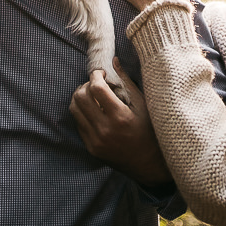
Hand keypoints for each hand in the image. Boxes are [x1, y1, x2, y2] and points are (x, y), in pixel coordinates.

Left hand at [70, 65, 172, 189]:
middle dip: (85, 85)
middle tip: (96, 84)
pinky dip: (82, 113)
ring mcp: (96, 141)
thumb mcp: (143, 105)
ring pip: (74, 110)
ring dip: (80, 97)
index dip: (96, 75)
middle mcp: (104, 130)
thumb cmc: (151, 132)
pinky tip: (94, 111)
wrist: (149, 164)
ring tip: (92, 96)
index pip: (96, 88)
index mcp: (120, 117)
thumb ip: (127, 82)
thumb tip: (114, 61)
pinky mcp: (91, 149)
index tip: (101, 73)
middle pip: (80, 97)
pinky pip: (78, 124)